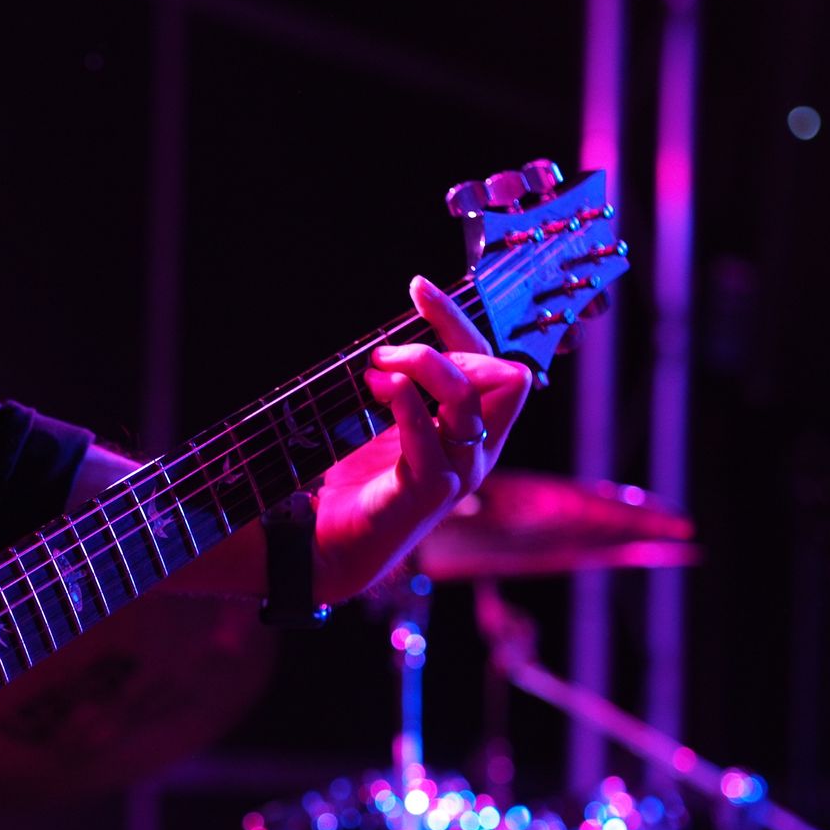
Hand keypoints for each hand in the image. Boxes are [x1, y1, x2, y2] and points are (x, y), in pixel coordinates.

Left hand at [313, 274, 532, 599]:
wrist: (328, 542)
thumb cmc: (356, 478)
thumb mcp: (388, 418)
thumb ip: (407, 382)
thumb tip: (401, 331)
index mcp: (477, 429)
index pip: (493, 359)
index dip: (456, 319)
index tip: (417, 288)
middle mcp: (479, 450)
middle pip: (501, 371)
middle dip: (445, 344)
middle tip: (386, 352)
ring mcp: (459, 472)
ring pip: (469, 395)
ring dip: (422, 366)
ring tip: (377, 369)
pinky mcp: (430, 491)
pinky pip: (430, 433)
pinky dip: (405, 400)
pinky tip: (379, 387)